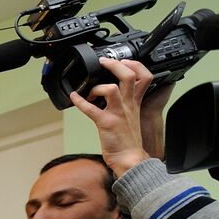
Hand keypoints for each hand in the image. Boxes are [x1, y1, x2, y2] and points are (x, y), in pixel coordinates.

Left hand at [69, 58, 169, 174]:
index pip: (144, 76)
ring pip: (111, 88)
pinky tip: (74, 98)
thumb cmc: (129, 141)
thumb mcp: (133, 117)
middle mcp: (128, 104)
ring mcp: (118, 113)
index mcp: (135, 102)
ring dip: (97, 86)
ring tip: (89, 90)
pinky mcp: (106, 123)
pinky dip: (80, 102)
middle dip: (115, 65)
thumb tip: (114, 95)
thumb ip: (127, 104)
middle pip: (128, 76)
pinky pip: (91, 109)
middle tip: (104, 62)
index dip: (135, 65)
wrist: (130, 158)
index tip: (124, 60)